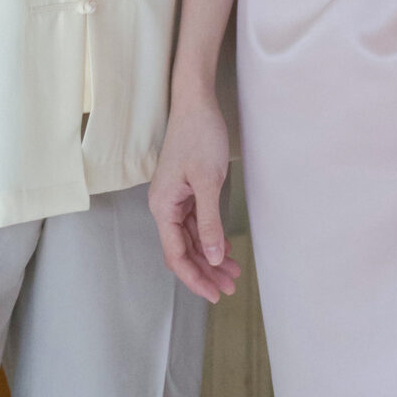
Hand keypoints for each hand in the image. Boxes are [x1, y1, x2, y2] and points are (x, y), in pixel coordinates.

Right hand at [148, 91, 241, 304]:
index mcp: (163, 206)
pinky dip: (210, 238)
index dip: (195, 278)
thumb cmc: (199, 135)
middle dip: (206, 271)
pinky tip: (225, 249)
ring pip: (191, 239)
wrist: (196, 101)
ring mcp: (175, 199)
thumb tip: (211, 257)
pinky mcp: (186, 191)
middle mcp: (164, 206)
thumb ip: (209, 222)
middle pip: (183, 250)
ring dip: (210, 257)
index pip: (176, 255)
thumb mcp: (208, 181)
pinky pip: (196, 224)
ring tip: (233, 274)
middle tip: (231, 288)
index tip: (215, 294)